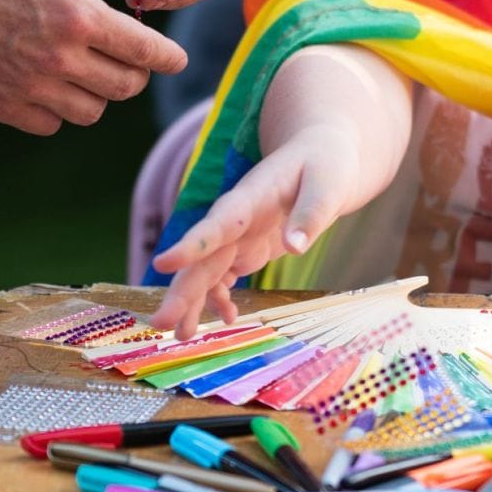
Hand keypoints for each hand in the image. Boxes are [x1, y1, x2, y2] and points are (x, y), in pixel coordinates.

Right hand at [0, 0, 186, 132]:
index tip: (175, 59)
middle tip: (127, 58)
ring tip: (85, 68)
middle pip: (125, 87)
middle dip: (135, 73)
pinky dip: (58, 109)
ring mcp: (29, 88)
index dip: (168, 57)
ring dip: (97, 92)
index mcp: (78, 17)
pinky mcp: (1, 106)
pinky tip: (49, 83)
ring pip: (91, 111)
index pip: (146, 52)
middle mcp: (59, 59)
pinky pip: (50, 123)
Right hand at [151, 126, 359, 335]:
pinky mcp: (245, 247)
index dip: (192, 244)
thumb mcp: (329, 184)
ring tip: (182, 336)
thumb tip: (296, 247)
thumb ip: (312, 213)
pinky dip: (222, 298)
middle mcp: (235, 218)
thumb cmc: (325, 164)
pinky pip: (224, 276)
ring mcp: (237, 235)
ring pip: (206, 272)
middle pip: (203, 258)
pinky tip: (228, 318)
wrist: (319, 155)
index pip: (217, 223)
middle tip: (161, 323)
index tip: (163, 264)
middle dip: (181, 291)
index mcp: (251, 197)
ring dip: (193, 303)